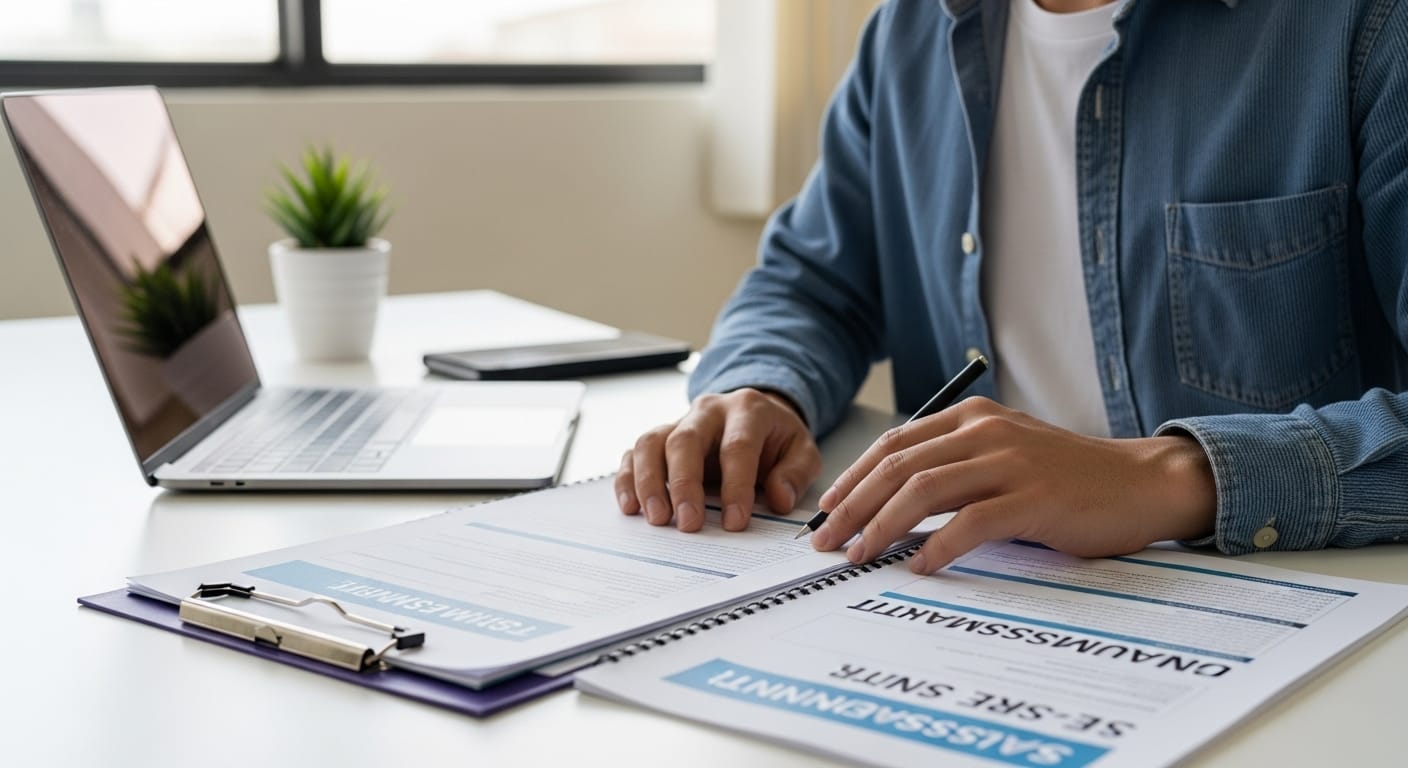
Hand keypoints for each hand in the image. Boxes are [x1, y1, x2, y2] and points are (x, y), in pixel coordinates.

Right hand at [615, 388, 822, 531]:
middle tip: (687, 524)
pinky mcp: (660, 437)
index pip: (737, 446)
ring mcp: (678, 421)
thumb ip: (795, 473)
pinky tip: (631, 507)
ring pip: (651, 443)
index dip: (736, 485)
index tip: (735, 522)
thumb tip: (778, 499)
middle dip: (684, 484)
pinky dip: (627, 479)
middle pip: (684, 440)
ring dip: (649, 482)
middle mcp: (707, 411)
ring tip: (656, 519)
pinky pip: (633, 453)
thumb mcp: (802, 451)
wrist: (755, 415)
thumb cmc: (776, 439)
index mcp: (747, 410)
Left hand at [811, 397, 1215, 573]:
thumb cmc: (1066, 479)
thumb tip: (887, 507)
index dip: (852, 478)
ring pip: (924, 490)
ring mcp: (1010, 462)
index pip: (892, 444)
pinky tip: (919, 567)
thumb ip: (952, 469)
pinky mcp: (1035, 497)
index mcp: (970, 417)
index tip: (825, 511)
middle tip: (825, 541)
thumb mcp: (1001, 456)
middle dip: (853, 505)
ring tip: (859, 555)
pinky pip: (971, 523)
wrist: (1141, 482)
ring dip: (882, 526)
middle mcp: (984, 431)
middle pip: (898, 466)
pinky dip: (938, 547)